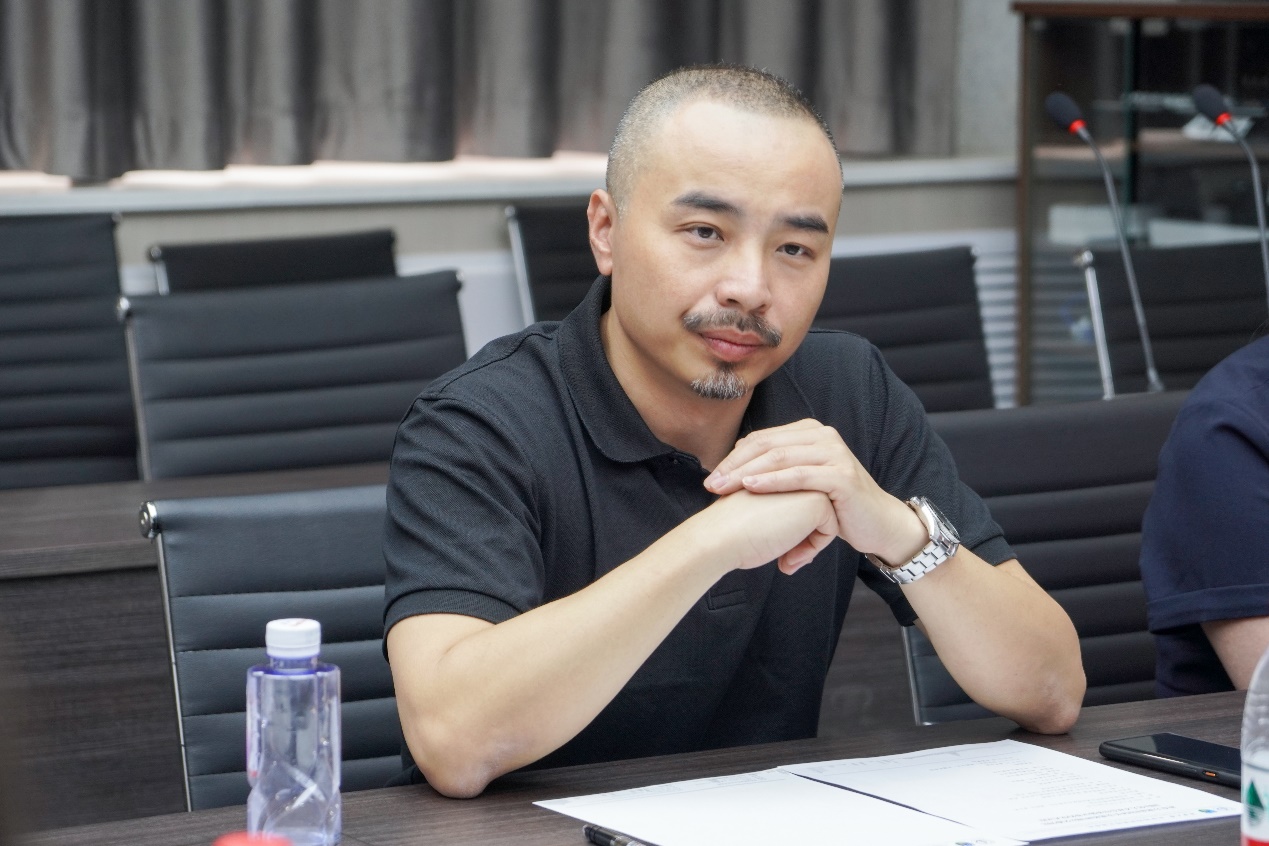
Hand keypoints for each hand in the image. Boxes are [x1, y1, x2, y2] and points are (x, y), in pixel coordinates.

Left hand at [704, 419, 926, 564]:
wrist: (877, 523)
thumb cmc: (834, 505)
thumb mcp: (802, 482)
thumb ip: (776, 470)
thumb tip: (738, 466)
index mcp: (809, 433)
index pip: (762, 439)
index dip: (733, 456)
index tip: (712, 477)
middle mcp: (822, 436)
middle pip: (766, 445)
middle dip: (734, 465)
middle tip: (711, 484)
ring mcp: (834, 453)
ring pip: (780, 458)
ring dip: (747, 473)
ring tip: (723, 488)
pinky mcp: (842, 476)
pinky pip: (800, 476)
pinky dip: (772, 481)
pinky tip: (751, 487)